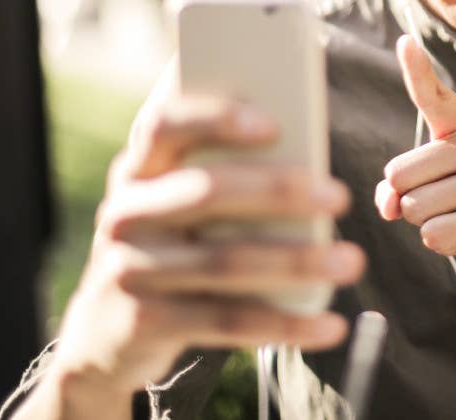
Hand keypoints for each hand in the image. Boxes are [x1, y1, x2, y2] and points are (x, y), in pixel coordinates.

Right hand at [44, 63, 364, 404]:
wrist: (103, 335)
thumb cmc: (170, 244)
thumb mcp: (176, 202)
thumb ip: (221, 172)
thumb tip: (309, 145)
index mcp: (138, 169)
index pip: (163, 126)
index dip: (215, 119)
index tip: (274, 123)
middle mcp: (126, 213)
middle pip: (206, 192)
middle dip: (279, 191)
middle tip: (340, 197)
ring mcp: (130, 270)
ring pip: (226, 261)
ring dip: (298, 261)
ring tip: (352, 261)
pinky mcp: (145, 324)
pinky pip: (227, 322)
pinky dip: (286, 325)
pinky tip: (331, 324)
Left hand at [374, 35, 455, 288]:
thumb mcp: (444, 183)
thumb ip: (404, 187)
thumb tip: (388, 204)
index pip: (434, 95)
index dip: (417, 70)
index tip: (404, 41)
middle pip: (400, 175)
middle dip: (412, 200)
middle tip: (454, 202)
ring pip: (415, 209)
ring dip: (431, 224)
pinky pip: (436, 235)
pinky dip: (446, 244)